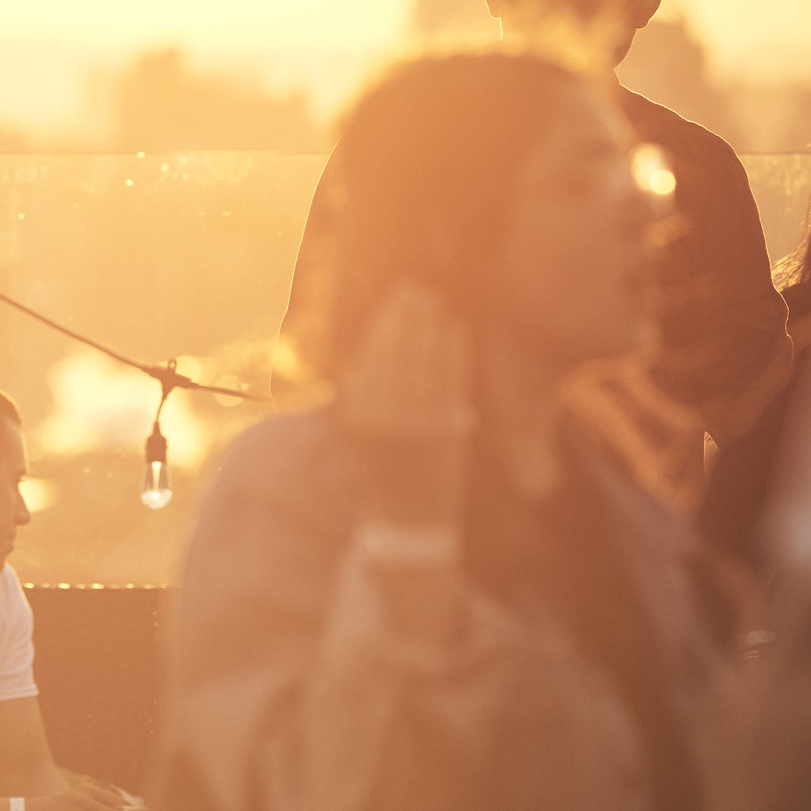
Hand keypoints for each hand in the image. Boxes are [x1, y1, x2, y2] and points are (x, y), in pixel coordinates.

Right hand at [340, 281, 473, 530]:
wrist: (408, 518)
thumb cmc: (382, 469)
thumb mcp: (359, 431)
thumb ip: (358, 392)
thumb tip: (366, 345)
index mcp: (354, 414)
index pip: (370, 356)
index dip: (385, 324)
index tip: (395, 300)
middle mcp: (378, 418)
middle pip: (395, 354)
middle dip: (407, 318)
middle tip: (417, 292)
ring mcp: (411, 425)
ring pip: (423, 363)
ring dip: (431, 329)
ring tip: (437, 306)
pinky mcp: (442, 432)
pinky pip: (450, 382)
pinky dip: (454, 353)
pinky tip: (456, 332)